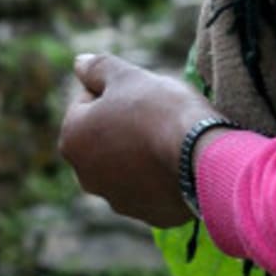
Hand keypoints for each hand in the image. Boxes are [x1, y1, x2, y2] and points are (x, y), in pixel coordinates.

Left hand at [58, 52, 218, 226]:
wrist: (202, 159)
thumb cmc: (162, 111)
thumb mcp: (130, 77)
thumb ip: (100, 68)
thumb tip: (78, 62)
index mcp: (73, 138)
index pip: (89, 101)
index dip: (119, 89)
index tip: (145, 91)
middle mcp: (84, 175)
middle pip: (105, 134)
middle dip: (126, 122)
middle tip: (160, 111)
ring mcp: (115, 198)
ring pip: (126, 162)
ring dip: (142, 149)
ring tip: (174, 137)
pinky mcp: (146, 213)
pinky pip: (151, 185)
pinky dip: (161, 173)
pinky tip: (182, 160)